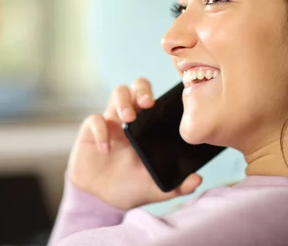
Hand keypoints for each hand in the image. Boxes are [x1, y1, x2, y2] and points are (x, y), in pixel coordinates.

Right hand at [66, 78, 202, 210]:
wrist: (99, 198)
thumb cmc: (128, 186)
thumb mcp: (154, 188)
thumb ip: (176, 186)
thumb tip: (197, 180)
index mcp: (146, 127)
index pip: (153, 99)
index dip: (160, 95)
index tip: (164, 104)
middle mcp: (129, 119)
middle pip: (135, 88)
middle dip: (142, 89)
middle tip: (147, 103)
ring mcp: (110, 122)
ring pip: (117, 93)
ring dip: (123, 102)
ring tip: (127, 119)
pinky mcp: (90, 131)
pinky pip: (94, 120)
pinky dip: (100, 131)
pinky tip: (105, 149)